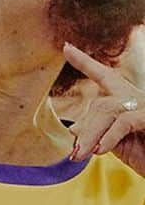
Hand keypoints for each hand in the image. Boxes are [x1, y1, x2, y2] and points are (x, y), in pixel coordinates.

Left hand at [64, 42, 144, 175]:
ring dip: (90, 136)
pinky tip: (100, 150)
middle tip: (75, 154)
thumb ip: (97, 133)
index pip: (105, 76)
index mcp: (129, 101)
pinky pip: (124, 120)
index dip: (86, 63)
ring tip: (82, 156)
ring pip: (108, 110)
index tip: (66, 48)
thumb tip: (73, 127)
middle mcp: (139, 97)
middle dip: (85, 129)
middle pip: (101, 103)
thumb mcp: (115, 145)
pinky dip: (109, 136)